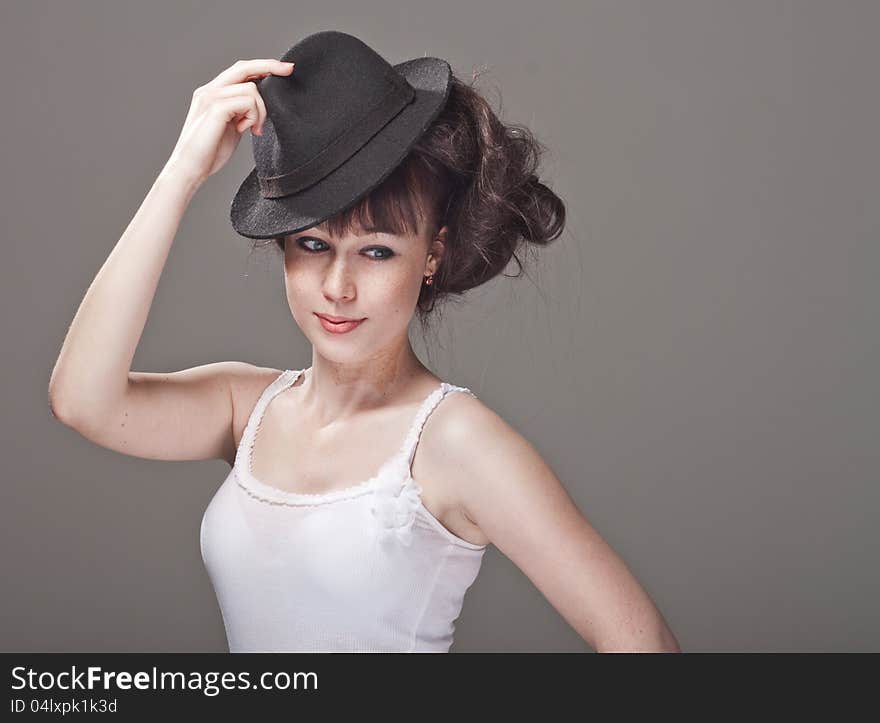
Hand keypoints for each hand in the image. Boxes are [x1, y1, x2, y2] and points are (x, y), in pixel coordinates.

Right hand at [162, 58, 293, 186]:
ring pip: (251, 89)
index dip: (262, 66)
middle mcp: (209, 90)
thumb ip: (242, 112)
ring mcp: (211, 98)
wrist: (189, 169)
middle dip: (270, 66)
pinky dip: (254, 116)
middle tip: (289, 70)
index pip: (239, 70)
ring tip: (254, 129)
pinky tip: (247, 130)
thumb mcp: (231, 127)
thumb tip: (260, 106)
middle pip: (244, 67)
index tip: (285, 68)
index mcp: (212, 93)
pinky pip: (247, 101)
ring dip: (260, 111)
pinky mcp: (215, 108)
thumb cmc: (208, 153)